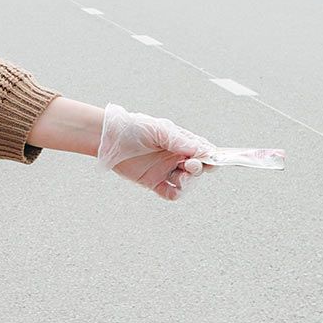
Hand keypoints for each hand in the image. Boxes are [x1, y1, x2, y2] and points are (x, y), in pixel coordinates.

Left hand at [97, 103, 214, 200]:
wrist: (109, 137)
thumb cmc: (135, 128)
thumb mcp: (160, 130)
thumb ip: (180, 141)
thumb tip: (202, 151)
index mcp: (181, 142)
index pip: (203, 151)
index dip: (211, 156)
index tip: (213, 159)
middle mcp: (175, 157)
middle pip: (198, 169)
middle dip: (199, 168)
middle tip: (191, 165)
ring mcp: (165, 170)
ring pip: (186, 182)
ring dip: (188, 181)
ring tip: (181, 176)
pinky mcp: (153, 182)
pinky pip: (170, 193)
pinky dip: (175, 194)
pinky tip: (175, 189)